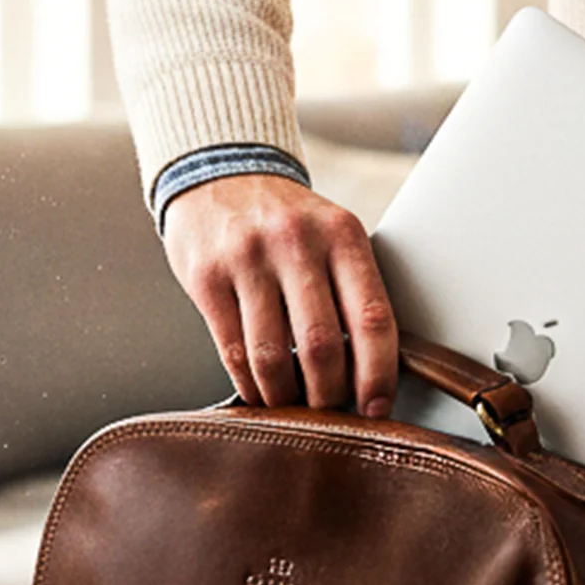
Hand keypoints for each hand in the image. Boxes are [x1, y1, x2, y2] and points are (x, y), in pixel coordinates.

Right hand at [161, 174, 397, 412]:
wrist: (219, 173)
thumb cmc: (287, 222)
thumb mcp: (331, 236)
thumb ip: (352, 290)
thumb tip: (371, 372)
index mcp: (342, 235)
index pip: (372, 318)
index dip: (378, 374)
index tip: (376, 407)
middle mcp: (296, 242)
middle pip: (321, 346)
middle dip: (328, 395)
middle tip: (329, 411)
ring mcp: (247, 258)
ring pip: (272, 356)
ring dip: (285, 398)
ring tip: (292, 406)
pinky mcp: (206, 276)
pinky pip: (233, 350)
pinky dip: (250, 385)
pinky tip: (259, 392)